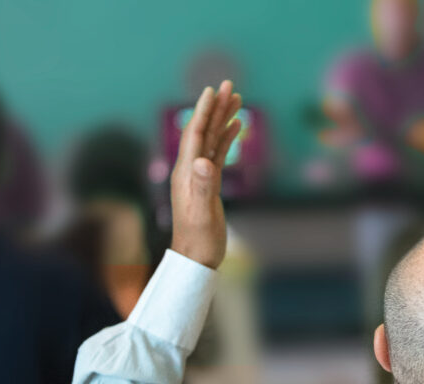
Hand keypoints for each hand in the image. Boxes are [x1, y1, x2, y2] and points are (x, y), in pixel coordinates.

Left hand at [170, 81, 242, 268]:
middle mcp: (190, 169)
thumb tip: (203, 161)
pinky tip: (236, 127)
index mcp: (186, 172)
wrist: (195, 258)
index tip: (213, 90)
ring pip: (212, 139)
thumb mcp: (203, 214)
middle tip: (230, 85)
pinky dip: (227, 137)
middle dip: (216, 107)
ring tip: (237, 99)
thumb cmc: (199, 239)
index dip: (204, 111)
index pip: (195, 134)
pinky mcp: (209, 183)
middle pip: (204, 131)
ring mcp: (199, 175)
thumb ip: (204, 188)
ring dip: (223, 118)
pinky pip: (218, 153)